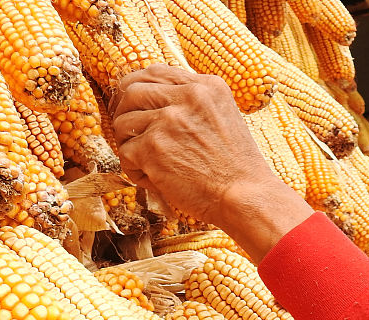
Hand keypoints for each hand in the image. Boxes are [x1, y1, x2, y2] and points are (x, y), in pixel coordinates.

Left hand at [110, 65, 311, 259]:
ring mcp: (168, 121)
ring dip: (128, 145)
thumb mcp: (225, 118)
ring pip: (122, 123)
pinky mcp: (153, 149)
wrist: (246, 197)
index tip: (133, 104)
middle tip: (127, 134)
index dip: (136, 87)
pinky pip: (125, 154)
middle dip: (122, 112)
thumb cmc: (238, 169)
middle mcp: (187, 97)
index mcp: (206, 86)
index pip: (155, 72)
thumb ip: (195, 104)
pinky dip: (134, 171)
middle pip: (132, 91)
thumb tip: (158, 103)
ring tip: (146, 163)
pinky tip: (153, 181)